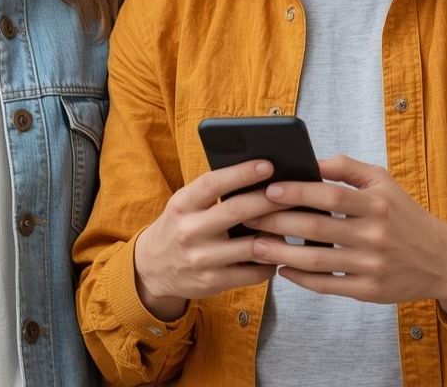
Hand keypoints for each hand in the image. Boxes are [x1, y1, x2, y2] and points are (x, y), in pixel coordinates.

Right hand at [132, 159, 288, 319]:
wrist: (153, 268)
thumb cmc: (180, 227)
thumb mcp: (185, 204)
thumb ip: (213, 192)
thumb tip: (259, 176)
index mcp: (182, 205)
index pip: (212, 183)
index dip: (241, 173)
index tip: (268, 165)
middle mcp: (189, 231)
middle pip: (237, 211)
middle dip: (269, 199)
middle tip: (294, 191)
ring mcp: (201, 259)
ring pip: (251, 245)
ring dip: (277, 234)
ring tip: (294, 223)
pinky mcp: (213, 282)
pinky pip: (253, 272)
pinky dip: (271, 262)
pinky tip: (278, 252)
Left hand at [243, 155, 446, 315]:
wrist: (442, 259)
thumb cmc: (404, 215)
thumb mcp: (383, 182)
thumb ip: (346, 168)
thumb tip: (308, 161)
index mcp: (377, 204)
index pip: (330, 195)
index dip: (297, 191)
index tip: (268, 189)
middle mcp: (375, 234)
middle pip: (317, 228)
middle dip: (277, 222)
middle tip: (248, 217)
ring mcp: (372, 265)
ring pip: (317, 260)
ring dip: (280, 253)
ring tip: (254, 245)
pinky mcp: (369, 291)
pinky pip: (328, 286)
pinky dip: (301, 279)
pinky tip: (281, 269)